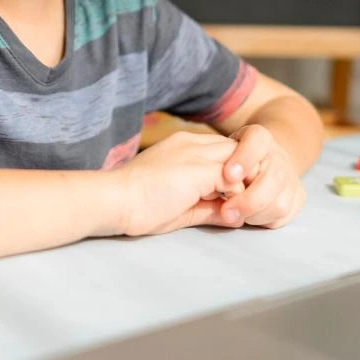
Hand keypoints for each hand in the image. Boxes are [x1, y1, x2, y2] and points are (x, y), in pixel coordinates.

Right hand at [117, 131, 243, 236]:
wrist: (113, 201)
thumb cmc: (137, 206)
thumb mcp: (180, 206)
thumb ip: (208, 206)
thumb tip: (233, 216)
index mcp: (183, 146)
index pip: (224, 151)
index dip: (233, 176)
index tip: (230, 200)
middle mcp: (191, 143)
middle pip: (238, 151)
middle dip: (245, 179)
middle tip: (241, 206)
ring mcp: (196, 154)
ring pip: (241, 163)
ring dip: (243, 189)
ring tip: (236, 212)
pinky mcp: (199, 169)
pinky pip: (234, 179)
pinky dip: (238, 199)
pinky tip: (229, 215)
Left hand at [218, 124, 305, 228]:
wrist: (261, 160)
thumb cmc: (231, 159)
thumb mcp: (221, 151)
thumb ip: (216, 163)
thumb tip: (210, 186)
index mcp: (259, 137)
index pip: (257, 142)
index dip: (244, 159)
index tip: (228, 176)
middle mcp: (279, 155)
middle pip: (274, 178)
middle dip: (249, 200)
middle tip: (226, 212)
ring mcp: (291, 176)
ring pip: (280, 203)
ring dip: (255, 215)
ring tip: (234, 216)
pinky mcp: (298, 196)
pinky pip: (285, 216)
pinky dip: (265, 221)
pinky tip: (249, 218)